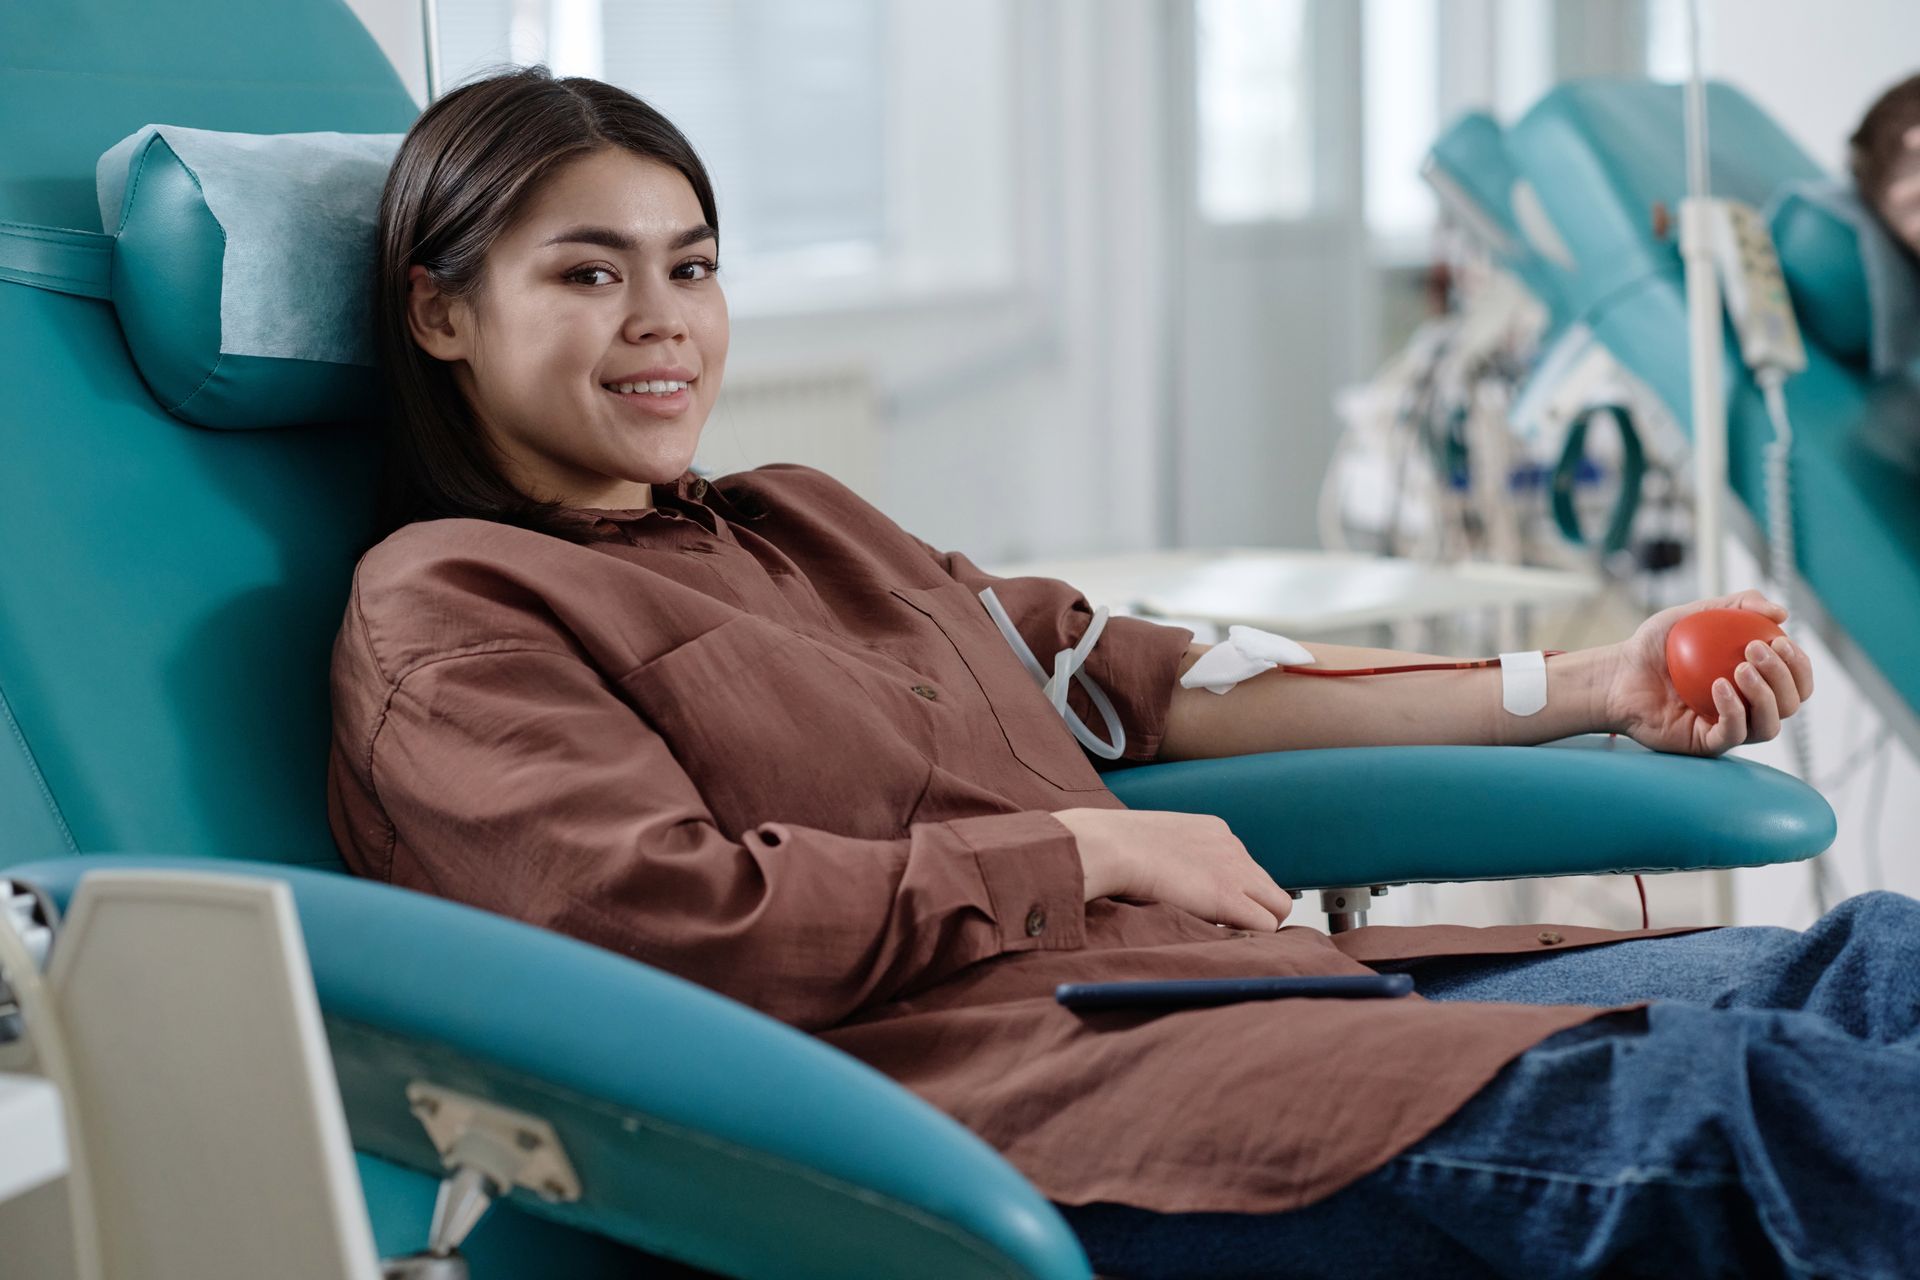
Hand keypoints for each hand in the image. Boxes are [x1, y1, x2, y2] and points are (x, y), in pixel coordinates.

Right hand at [1051, 807, 1293, 930]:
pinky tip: (1220, 938)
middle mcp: (1232, 846)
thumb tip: (1166, 877)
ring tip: (1222, 936)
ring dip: (1255, 925)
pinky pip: (1266, 925)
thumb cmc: (1113, 847)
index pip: (1246, 867)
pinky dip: (1250, 937)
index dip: (1235, 893)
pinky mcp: (1229, 896)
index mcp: (1214, 830)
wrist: (1110, 845)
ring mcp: (1235, 869)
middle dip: (1254, 911)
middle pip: (1270, 888)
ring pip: (1277, 907)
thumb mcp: (1152, 842)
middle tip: (1225, 929)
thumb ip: (1172, 857)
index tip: (1212, 908)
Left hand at [1601, 589, 1814, 756]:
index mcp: (1754, 681)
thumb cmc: (1654, 647)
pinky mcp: (1707, 743)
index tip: (1780, 641)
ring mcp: (1729, 728)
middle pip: (1791, 704)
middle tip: (1755, 649)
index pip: (1797, 681)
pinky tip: (1720, 686)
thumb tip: (1782, 613)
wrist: (1617, 674)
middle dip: (1784, 676)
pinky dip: (1734, 710)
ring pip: (1770, 725)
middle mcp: (1748, 707)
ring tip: (1741, 669)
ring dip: (1765, 695)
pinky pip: (1734, 734)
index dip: (1799, 665)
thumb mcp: (1695, 613)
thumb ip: (1737, 605)